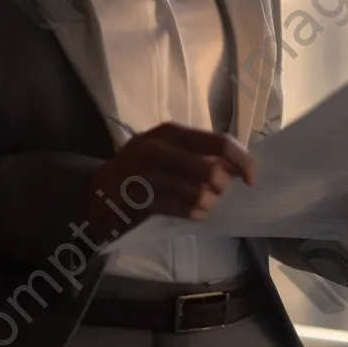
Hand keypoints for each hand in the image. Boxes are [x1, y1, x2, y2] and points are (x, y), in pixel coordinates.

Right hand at [80, 122, 256, 242]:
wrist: (95, 192)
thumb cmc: (139, 169)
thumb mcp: (165, 151)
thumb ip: (198, 153)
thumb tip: (236, 165)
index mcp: (169, 132)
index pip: (218, 142)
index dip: (242, 160)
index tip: (251, 178)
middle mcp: (159, 148)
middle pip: (212, 169)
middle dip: (222, 186)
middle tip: (216, 192)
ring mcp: (148, 174)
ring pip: (199, 193)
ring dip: (208, 203)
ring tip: (202, 204)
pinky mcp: (141, 200)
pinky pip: (183, 210)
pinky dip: (195, 214)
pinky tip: (193, 213)